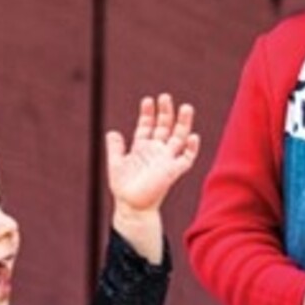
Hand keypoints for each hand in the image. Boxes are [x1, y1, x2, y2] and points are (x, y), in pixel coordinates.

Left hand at [105, 94, 200, 260]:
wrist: (131, 206)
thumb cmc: (124, 188)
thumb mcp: (116, 164)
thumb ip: (115, 148)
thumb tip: (112, 132)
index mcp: (142, 147)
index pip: (148, 125)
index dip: (148, 113)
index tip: (148, 100)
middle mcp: (156, 151)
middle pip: (165, 127)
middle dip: (166, 112)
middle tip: (166, 97)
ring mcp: (166, 160)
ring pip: (179, 138)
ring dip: (183, 123)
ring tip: (186, 107)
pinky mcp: (173, 171)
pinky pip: (186, 159)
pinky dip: (191, 148)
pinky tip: (192, 136)